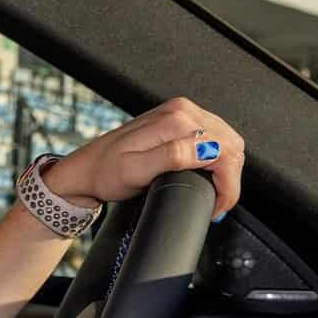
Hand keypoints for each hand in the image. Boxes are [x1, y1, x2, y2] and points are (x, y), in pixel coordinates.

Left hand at [41, 96, 244, 221]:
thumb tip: (205, 150)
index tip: (218, 206)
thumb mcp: (135, 171)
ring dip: (227, 168)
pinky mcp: (179, 119)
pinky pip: (213, 137)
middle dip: (231, 177)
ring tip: (215, 193)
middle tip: (218, 204)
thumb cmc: (104, 173)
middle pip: (230, 144)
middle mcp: (182, 110)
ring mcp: (182, 112)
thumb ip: (172, 157)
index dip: (228, 184)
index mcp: (176, 120)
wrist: (86, 168)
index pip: (224, 149)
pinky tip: (209, 174)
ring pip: (226, 140)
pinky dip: (218, 158)